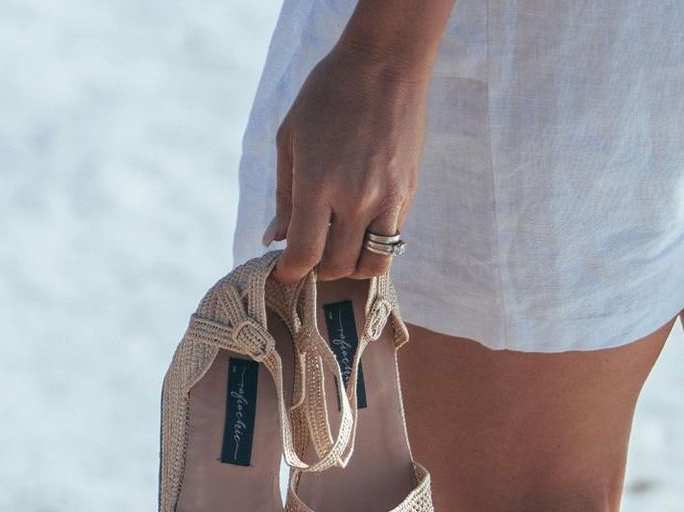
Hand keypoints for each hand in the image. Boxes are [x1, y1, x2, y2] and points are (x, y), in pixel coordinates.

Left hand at [270, 39, 430, 283]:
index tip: (286, 272)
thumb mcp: (291, 139)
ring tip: (340, 249)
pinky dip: (374, 246)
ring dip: (352, 266)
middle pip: (338, 265)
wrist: (384, 68)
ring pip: (372, 264)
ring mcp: (386, 200)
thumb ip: (284, 195)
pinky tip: (361, 229)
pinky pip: (392, 241)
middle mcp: (354, 199)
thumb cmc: (328, 95)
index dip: (292, 271)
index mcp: (317, 183)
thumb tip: (276, 237)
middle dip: (320, 269)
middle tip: (312, 253)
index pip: (305, 252)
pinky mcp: (407, 195)